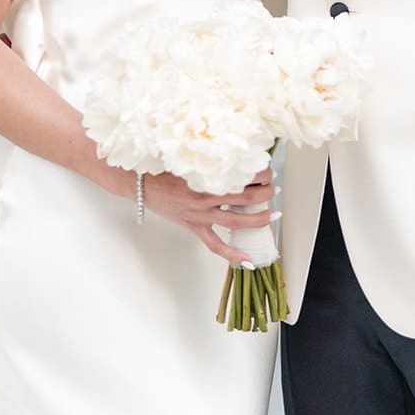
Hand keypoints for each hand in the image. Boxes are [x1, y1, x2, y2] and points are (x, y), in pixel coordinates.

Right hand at [143, 166, 277, 265]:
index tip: (266, 168)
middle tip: (274, 187)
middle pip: (246, 198)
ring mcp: (201, 215)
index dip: (259, 173)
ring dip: (259, 218)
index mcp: (207, 178)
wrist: (141, 184)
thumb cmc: (163, 169)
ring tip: (273, 214)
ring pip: (238, 221)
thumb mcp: (189, 159)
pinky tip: (248, 260)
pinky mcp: (195, 227)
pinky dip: (232, 254)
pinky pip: (216, 245)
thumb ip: (211, 160)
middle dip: (265, 192)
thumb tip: (233, 154)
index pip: (242, 177)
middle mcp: (206, 198)